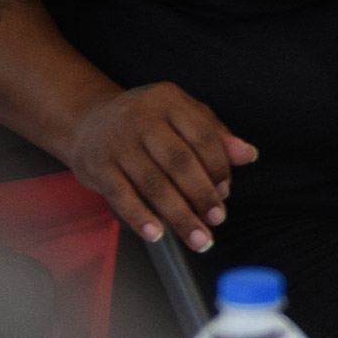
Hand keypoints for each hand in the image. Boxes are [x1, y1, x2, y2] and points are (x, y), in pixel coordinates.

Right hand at [67, 82, 257, 249]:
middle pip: (179, 161)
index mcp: (168, 100)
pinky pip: (122, 196)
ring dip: (179, 215)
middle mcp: (141, 117)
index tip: (226, 192)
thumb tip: (249, 155)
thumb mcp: (182, 116)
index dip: (219, 167)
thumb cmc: (147, 122)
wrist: (88, 121)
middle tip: (216, 219)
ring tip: (197, 237)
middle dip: (202, 195)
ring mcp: (117, 142)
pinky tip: (157, 234)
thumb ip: (217, 136)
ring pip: (153, 183)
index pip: (202, 135)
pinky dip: (140, 217)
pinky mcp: (98, 166)